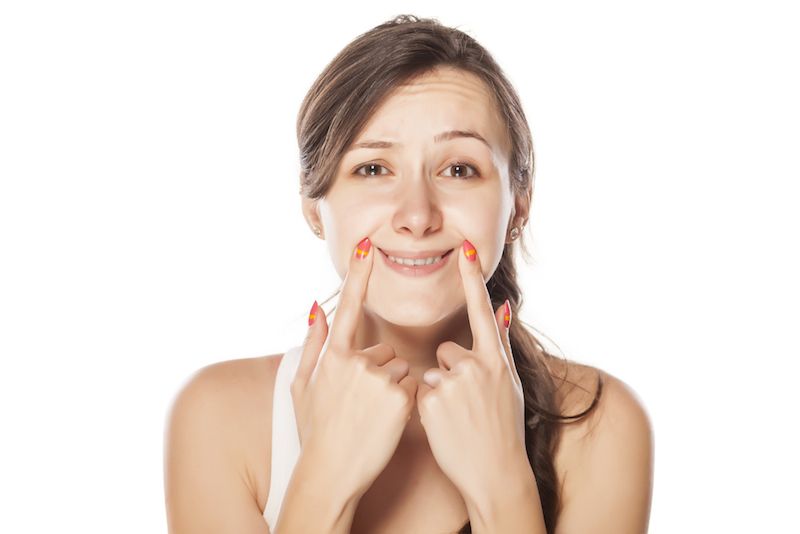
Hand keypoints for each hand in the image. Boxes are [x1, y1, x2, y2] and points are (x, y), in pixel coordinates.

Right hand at [290, 236, 418, 500]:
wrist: (331, 473)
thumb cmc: (315, 431)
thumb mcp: (302, 387)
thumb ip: (312, 345)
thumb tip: (314, 309)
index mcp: (331, 356)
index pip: (347, 307)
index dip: (357, 275)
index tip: (367, 245)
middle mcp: (355, 362)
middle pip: (384, 350)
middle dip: (379, 372)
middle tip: (362, 405)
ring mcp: (378, 379)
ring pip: (400, 369)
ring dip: (393, 388)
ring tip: (373, 417)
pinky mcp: (399, 396)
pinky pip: (413, 387)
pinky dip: (406, 402)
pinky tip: (387, 423)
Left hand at [415, 239, 525, 498]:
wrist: (496, 473)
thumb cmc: (503, 429)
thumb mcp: (509, 385)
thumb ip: (498, 346)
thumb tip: (501, 306)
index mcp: (496, 360)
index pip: (481, 311)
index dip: (472, 279)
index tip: (465, 248)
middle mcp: (476, 367)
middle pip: (447, 351)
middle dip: (451, 373)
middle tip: (468, 405)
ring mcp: (453, 384)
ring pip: (432, 373)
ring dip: (440, 392)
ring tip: (459, 419)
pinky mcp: (431, 401)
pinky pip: (421, 393)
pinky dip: (429, 409)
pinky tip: (446, 426)